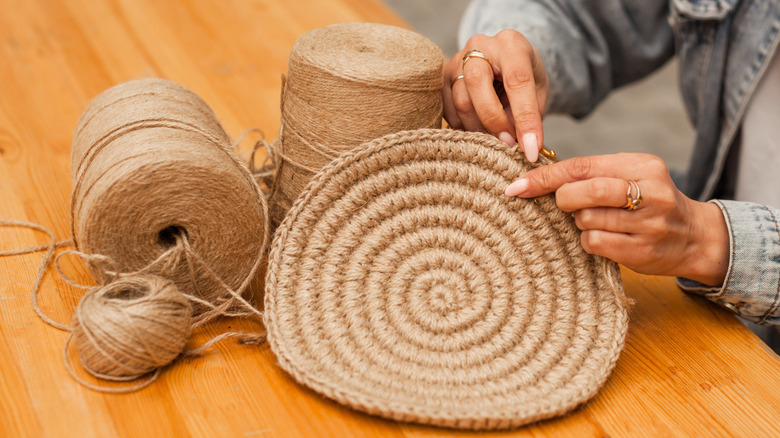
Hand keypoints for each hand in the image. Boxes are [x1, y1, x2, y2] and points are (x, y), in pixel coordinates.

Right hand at [443, 30, 548, 161]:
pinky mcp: (443, 78)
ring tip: (495, 138)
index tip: (531, 147)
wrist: (504, 62)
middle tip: (508, 143)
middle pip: (477, 83)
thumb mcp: (538, 91)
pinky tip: (479, 129)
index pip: (517, 79)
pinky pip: (448, 110)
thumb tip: (518, 145)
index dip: (525, 116)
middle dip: (493, 120)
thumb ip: (529, 114)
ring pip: (460, 100)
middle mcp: (480, 46)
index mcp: (511, 44)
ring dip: (478, 128)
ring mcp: (457, 60)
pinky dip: (464, 127)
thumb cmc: (525, 75)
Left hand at [504, 153, 729, 285]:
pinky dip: (590, 241)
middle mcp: (650, 191)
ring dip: (581, 222)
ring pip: (586, 220)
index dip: (545, 177)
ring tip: (599, 221)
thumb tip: (537, 176)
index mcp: (642, 165)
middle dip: (563, 199)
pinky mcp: (642, 251)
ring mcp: (648, 223)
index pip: (581, 166)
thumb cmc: (649, 202)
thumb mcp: (630, 176)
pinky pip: (594, 243)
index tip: (516, 186)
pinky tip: (606, 238)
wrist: (695, 237)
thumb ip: (592, 173)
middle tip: (566, 204)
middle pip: (583, 191)